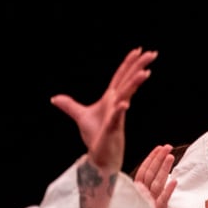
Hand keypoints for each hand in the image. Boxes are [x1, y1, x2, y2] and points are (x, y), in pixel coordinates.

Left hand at [51, 46, 156, 173]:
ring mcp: (116, 116)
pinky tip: (123, 103)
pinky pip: (116, 118)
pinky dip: (119, 111)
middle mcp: (116, 104)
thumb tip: (55, 98)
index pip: (121, 77)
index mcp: (111, 99)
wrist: (100, 156)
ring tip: (145, 72)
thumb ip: (70, 105)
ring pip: (126, 96)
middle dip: (139, 67)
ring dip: (134, 84)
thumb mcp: (80, 116)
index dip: (129, 63)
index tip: (139, 51)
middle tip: (152, 53)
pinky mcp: (111, 129)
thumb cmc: (96, 137)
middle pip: (128, 81)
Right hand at [131, 143, 177, 207]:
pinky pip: (162, 200)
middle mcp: (141, 194)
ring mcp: (147, 202)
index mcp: (136, 191)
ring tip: (171, 157)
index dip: (152, 159)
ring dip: (164, 169)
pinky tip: (174, 181)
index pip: (144, 171)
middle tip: (168, 147)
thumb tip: (158, 180)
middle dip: (159, 159)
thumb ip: (146, 192)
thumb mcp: (141, 204)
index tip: (159, 149)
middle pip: (150, 173)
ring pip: (156, 182)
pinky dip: (168, 190)